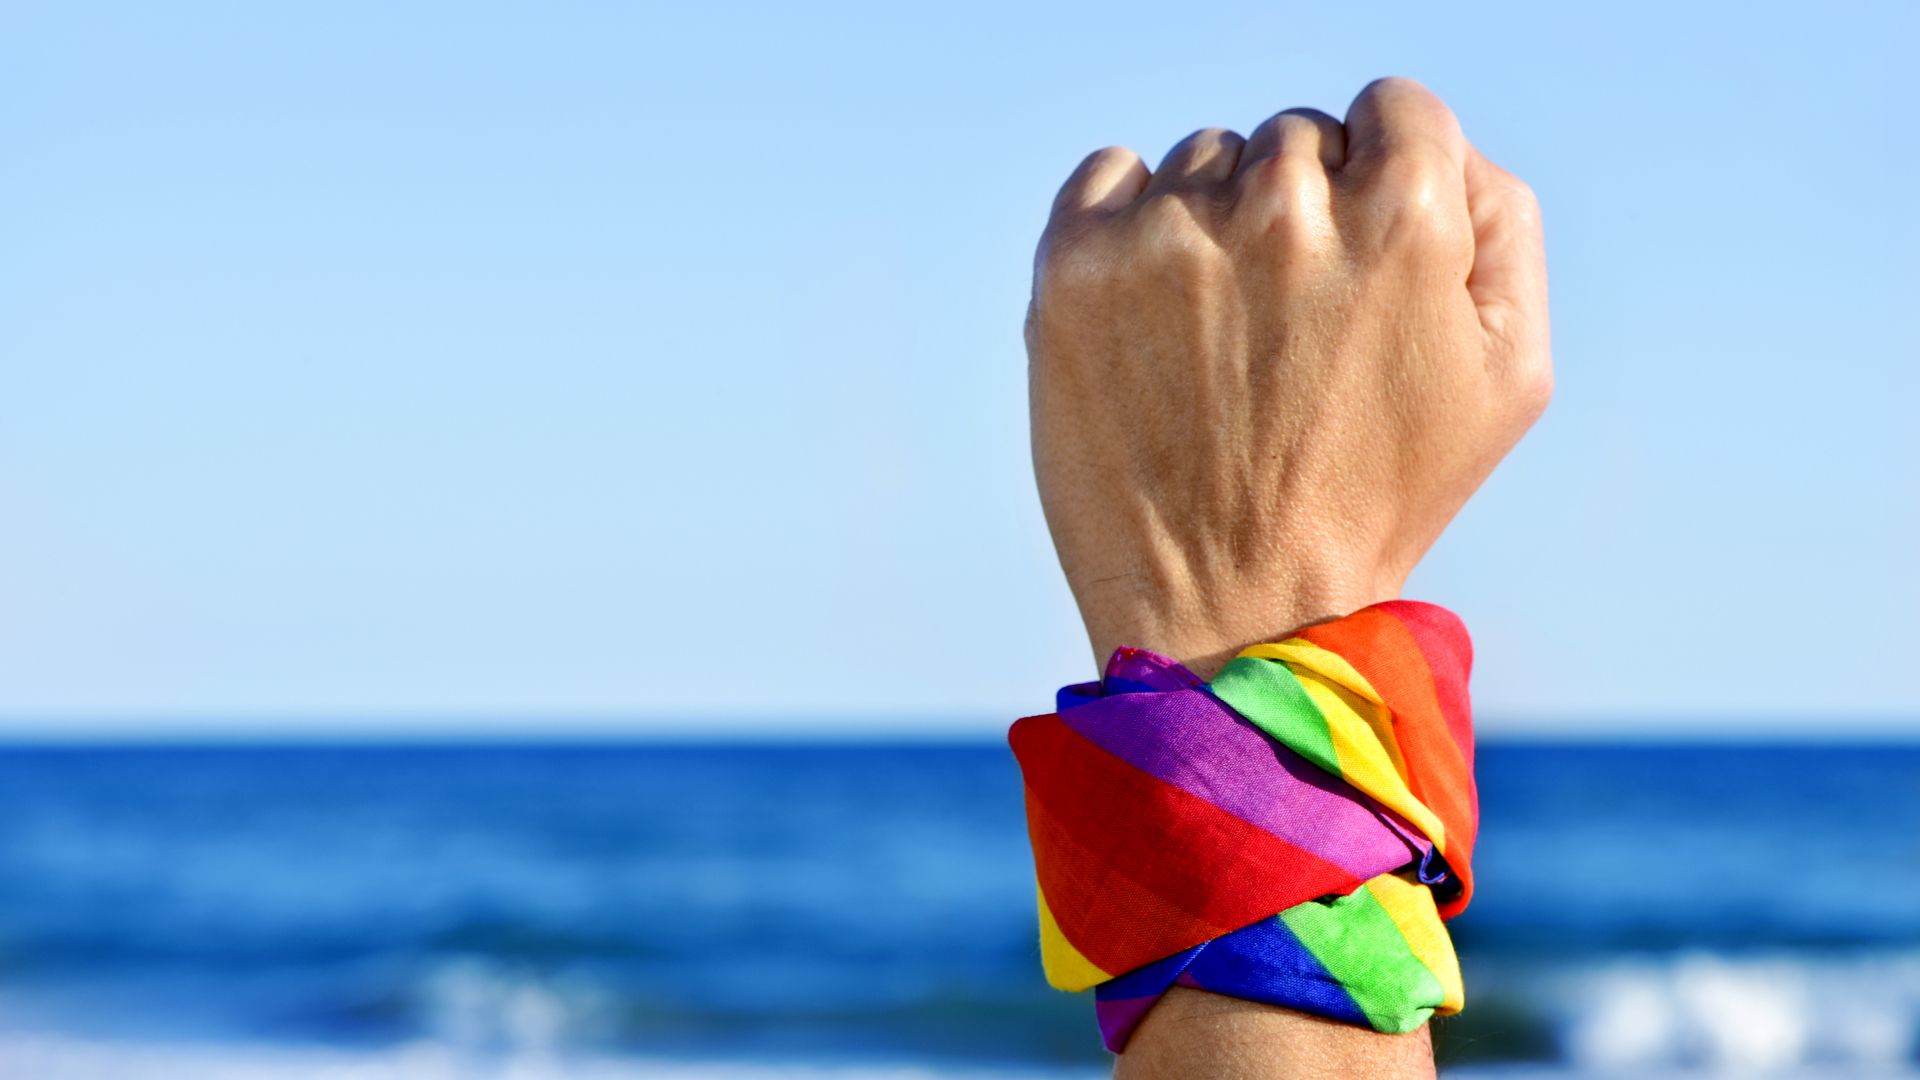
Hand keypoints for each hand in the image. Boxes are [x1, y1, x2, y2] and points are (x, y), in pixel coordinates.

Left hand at [1026, 78, 1550, 676]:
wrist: (1232, 608)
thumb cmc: (1378, 497)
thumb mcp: (1511, 376)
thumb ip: (1503, 224)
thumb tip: (1445, 148)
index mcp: (1402, 219)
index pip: (1395, 109)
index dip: (1388, 180)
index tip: (1365, 258)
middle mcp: (1280, 209)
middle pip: (1297, 137)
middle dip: (1306, 212)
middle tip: (1293, 332)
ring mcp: (1167, 236)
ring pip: (1207, 160)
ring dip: (1219, 226)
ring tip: (1223, 345)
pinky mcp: (1075, 267)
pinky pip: (1111, 175)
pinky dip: (1129, 221)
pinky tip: (1152, 314)